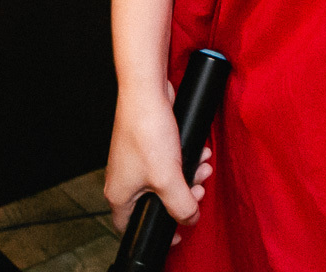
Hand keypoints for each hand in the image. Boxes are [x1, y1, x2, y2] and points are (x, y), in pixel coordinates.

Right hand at [103, 83, 213, 239]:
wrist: (147, 92)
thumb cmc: (147, 132)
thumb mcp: (168, 178)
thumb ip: (181, 205)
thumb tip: (190, 219)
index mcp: (120, 195)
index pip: (133, 227)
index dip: (156, 233)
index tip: (178, 233)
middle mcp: (124, 180)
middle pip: (157, 203)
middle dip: (184, 196)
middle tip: (199, 189)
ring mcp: (135, 163)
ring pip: (167, 181)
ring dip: (189, 175)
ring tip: (204, 166)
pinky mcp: (147, 146)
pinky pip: (169, 162)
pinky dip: (185, 160)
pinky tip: (201, 152)